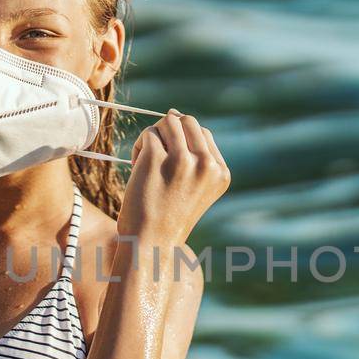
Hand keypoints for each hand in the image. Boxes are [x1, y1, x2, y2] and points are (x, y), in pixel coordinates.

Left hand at [116, 111, 230, 244]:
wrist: (150, 245)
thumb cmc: (167, 217)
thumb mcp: (195, 187)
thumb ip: (194, 154)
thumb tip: (176, 113)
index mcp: (220, 173)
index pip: (203, 134)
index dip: (182, 143)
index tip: (171, 168)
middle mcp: (206, 165)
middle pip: (187, 121)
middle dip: (168, 133)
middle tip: (156, 158)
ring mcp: (182, 160)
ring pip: (167, 122)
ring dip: (153, 138)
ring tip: (147, 163)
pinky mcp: (156, 158)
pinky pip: (148, 135)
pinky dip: (139, 147)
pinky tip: (138, 169)